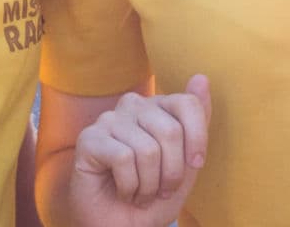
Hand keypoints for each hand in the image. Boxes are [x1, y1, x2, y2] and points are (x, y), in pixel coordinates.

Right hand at [69, 75, 211, 226]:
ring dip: (149, 185)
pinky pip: (123, 158)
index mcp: (158, 106)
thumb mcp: (188, 162)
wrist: (123, 226)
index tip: (195, 166)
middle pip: (170, 131)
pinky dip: (129, 186)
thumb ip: (198, 120)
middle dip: (172, 172)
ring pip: (147, 150)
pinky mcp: (89, 139)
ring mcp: (108, 120)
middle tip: (161, 190)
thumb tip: (201, 77)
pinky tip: (123, 191)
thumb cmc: (155, 194)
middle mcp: (132, 106)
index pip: (188, 104)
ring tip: (141, 193)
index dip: (197, 139)